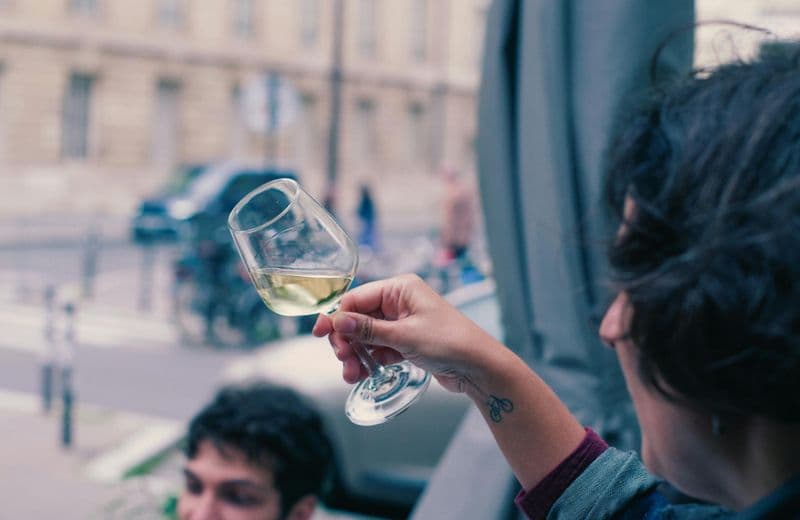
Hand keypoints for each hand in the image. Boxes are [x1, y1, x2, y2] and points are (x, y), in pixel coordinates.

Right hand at [313, 274, 497, 392]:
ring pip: (366, 336)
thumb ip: (368, 329)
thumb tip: (337, 321)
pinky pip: (379, 348)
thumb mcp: (404, 336)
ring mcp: (404, 322)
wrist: (479, 367)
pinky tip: (363, 374)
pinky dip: (369, 360)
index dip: (336, 316)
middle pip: (358, 318)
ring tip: (351, 375)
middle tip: (343, 360)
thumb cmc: (449, 342)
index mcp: (400, 289)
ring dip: (356, 354)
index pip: (356, 298)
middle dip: (346, 340)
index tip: (320, 334)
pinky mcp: (407, 341)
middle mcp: (400, 302)